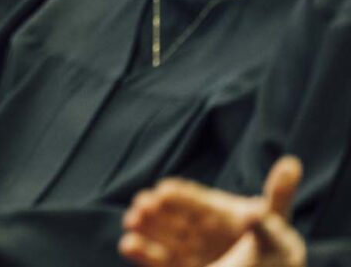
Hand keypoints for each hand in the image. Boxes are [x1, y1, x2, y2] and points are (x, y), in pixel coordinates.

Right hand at [121, 157, 303, 266]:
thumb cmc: (275, 252)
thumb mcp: (278, 225)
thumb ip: (278, 197)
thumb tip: (292, 163)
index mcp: (217, 212)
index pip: (196, 201)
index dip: (182, 197)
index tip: (165, 190)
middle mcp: (198, 229)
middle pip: (173, 217)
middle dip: (156, 210)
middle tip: (143, 203)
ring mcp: (188, 250)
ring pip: (161, 236)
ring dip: (144, 227)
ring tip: (131, 221)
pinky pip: (158, 262)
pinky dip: (143, 254)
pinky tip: (128, 245)